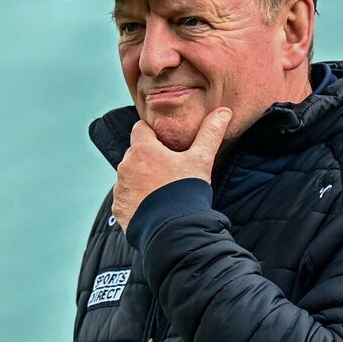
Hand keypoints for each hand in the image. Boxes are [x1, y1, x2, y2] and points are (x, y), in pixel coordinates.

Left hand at [112, 107, 231, 233]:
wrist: (173, 230)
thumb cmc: (186, 191)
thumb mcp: (201, 160)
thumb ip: (210, 134)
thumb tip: (223, 111)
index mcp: (142, 149)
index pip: (141, 128)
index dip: (154, 133)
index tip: (166, 143)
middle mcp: (125, 166)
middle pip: (135, 153)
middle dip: (148, 158)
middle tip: (168, 169)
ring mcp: (120, 188)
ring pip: (129, 175)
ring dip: (141, 178)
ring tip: (161, 190)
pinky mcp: (119, 208)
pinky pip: (125, 197)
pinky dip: (135, 199)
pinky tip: (152, 206)